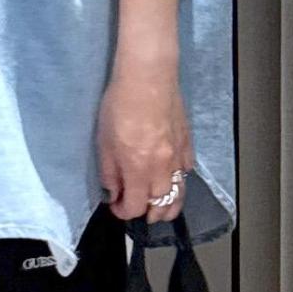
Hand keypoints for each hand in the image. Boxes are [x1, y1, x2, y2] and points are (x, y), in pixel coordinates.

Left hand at [97, 58, 193, 221]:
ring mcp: (178, 156)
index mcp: (139, 169)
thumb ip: (110, 172)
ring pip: (180, 193)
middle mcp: (162, 168)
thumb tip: (113, 193)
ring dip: (169, 206)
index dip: (123, 213)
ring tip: (159, 208)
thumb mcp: (104, 141)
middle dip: (148, 214)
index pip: (136, 207)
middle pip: (161, 206)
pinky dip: (179, 180)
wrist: (148, 77)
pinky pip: (187, 171)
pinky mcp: (187, 143)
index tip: (116, 206)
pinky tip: (171, 176)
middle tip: (137, 209)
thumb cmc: (121, 105)